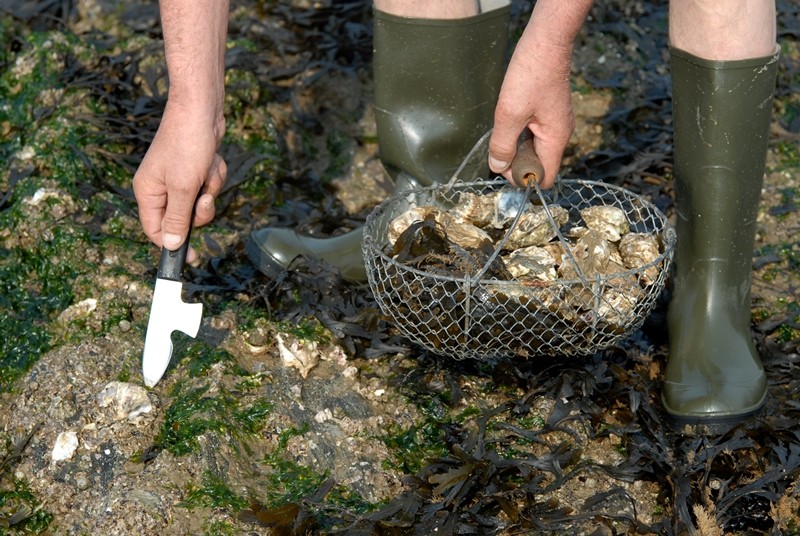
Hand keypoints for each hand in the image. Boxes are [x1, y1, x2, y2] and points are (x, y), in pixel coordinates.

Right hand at [132, 103, 226, 262]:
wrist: (202, 109)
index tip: (192, 257)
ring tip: (207, 169)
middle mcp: (160, 187)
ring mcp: (178, 178)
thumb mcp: (183, 187)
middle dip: (199, 210)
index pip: (155, 230)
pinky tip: (212, 160)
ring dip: (210, 189)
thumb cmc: (188, 143)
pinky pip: (208, 186)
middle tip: (203, 196)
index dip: (172, 245)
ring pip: (199, 203)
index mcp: (147, 192)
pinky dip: (214, 176)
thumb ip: (177, 218)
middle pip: (182, 219)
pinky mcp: (195, 170)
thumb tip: (171, 245)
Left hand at [489, 38, 573, 188]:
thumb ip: (503, 144)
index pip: (545, 178)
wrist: (546, 42)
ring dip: (517, 148)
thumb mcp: (510, 113)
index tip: (505, 166)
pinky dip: (521, 134)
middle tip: (499, 147)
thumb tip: (497, 167)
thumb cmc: (531, 75)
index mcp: (556, 139)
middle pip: (539, 165)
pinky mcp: (549, 113)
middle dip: (518, 163)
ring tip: (503, 131)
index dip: (523, 178)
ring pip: (535, 149)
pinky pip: (534, 135)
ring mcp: (555, 123)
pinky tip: (509, 121)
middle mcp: (560, 135)